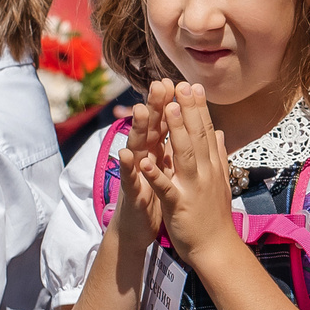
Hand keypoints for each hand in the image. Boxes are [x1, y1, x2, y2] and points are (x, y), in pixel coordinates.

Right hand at [110, 90, 170, 253]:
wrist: (138, 228)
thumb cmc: (154, 197)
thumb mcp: (167, 169)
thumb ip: (173, 146)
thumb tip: (183, 125)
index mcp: (158, 152)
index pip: (166, 123)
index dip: (172, 104)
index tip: (180, 81)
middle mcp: (144, 158)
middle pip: (150, 128)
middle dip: (155, 106)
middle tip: (159, 83)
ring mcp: (135, 174)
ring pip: (136, 147)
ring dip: (139, 129)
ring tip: (142, 109)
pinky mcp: (131, 193)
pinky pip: (129, 178)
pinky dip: (128, 166)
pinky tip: (126, 154)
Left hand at [139, 84, 239, 265]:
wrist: (217, 249)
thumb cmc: (215, 217)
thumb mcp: (219, 182)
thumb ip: (218, 156)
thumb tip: (220, 134)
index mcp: (211, 166)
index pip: (206, 132)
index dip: (199, 109)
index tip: (193, 86)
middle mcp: (205, 172)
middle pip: (197, 136)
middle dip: (188, 110)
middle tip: (181, 85)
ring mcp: (193, 187)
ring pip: (184, 154)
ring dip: (176, 131)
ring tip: (168, 109)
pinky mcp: (179, 204)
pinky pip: (165, 187)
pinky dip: (155, 173)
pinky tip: (144, 160)